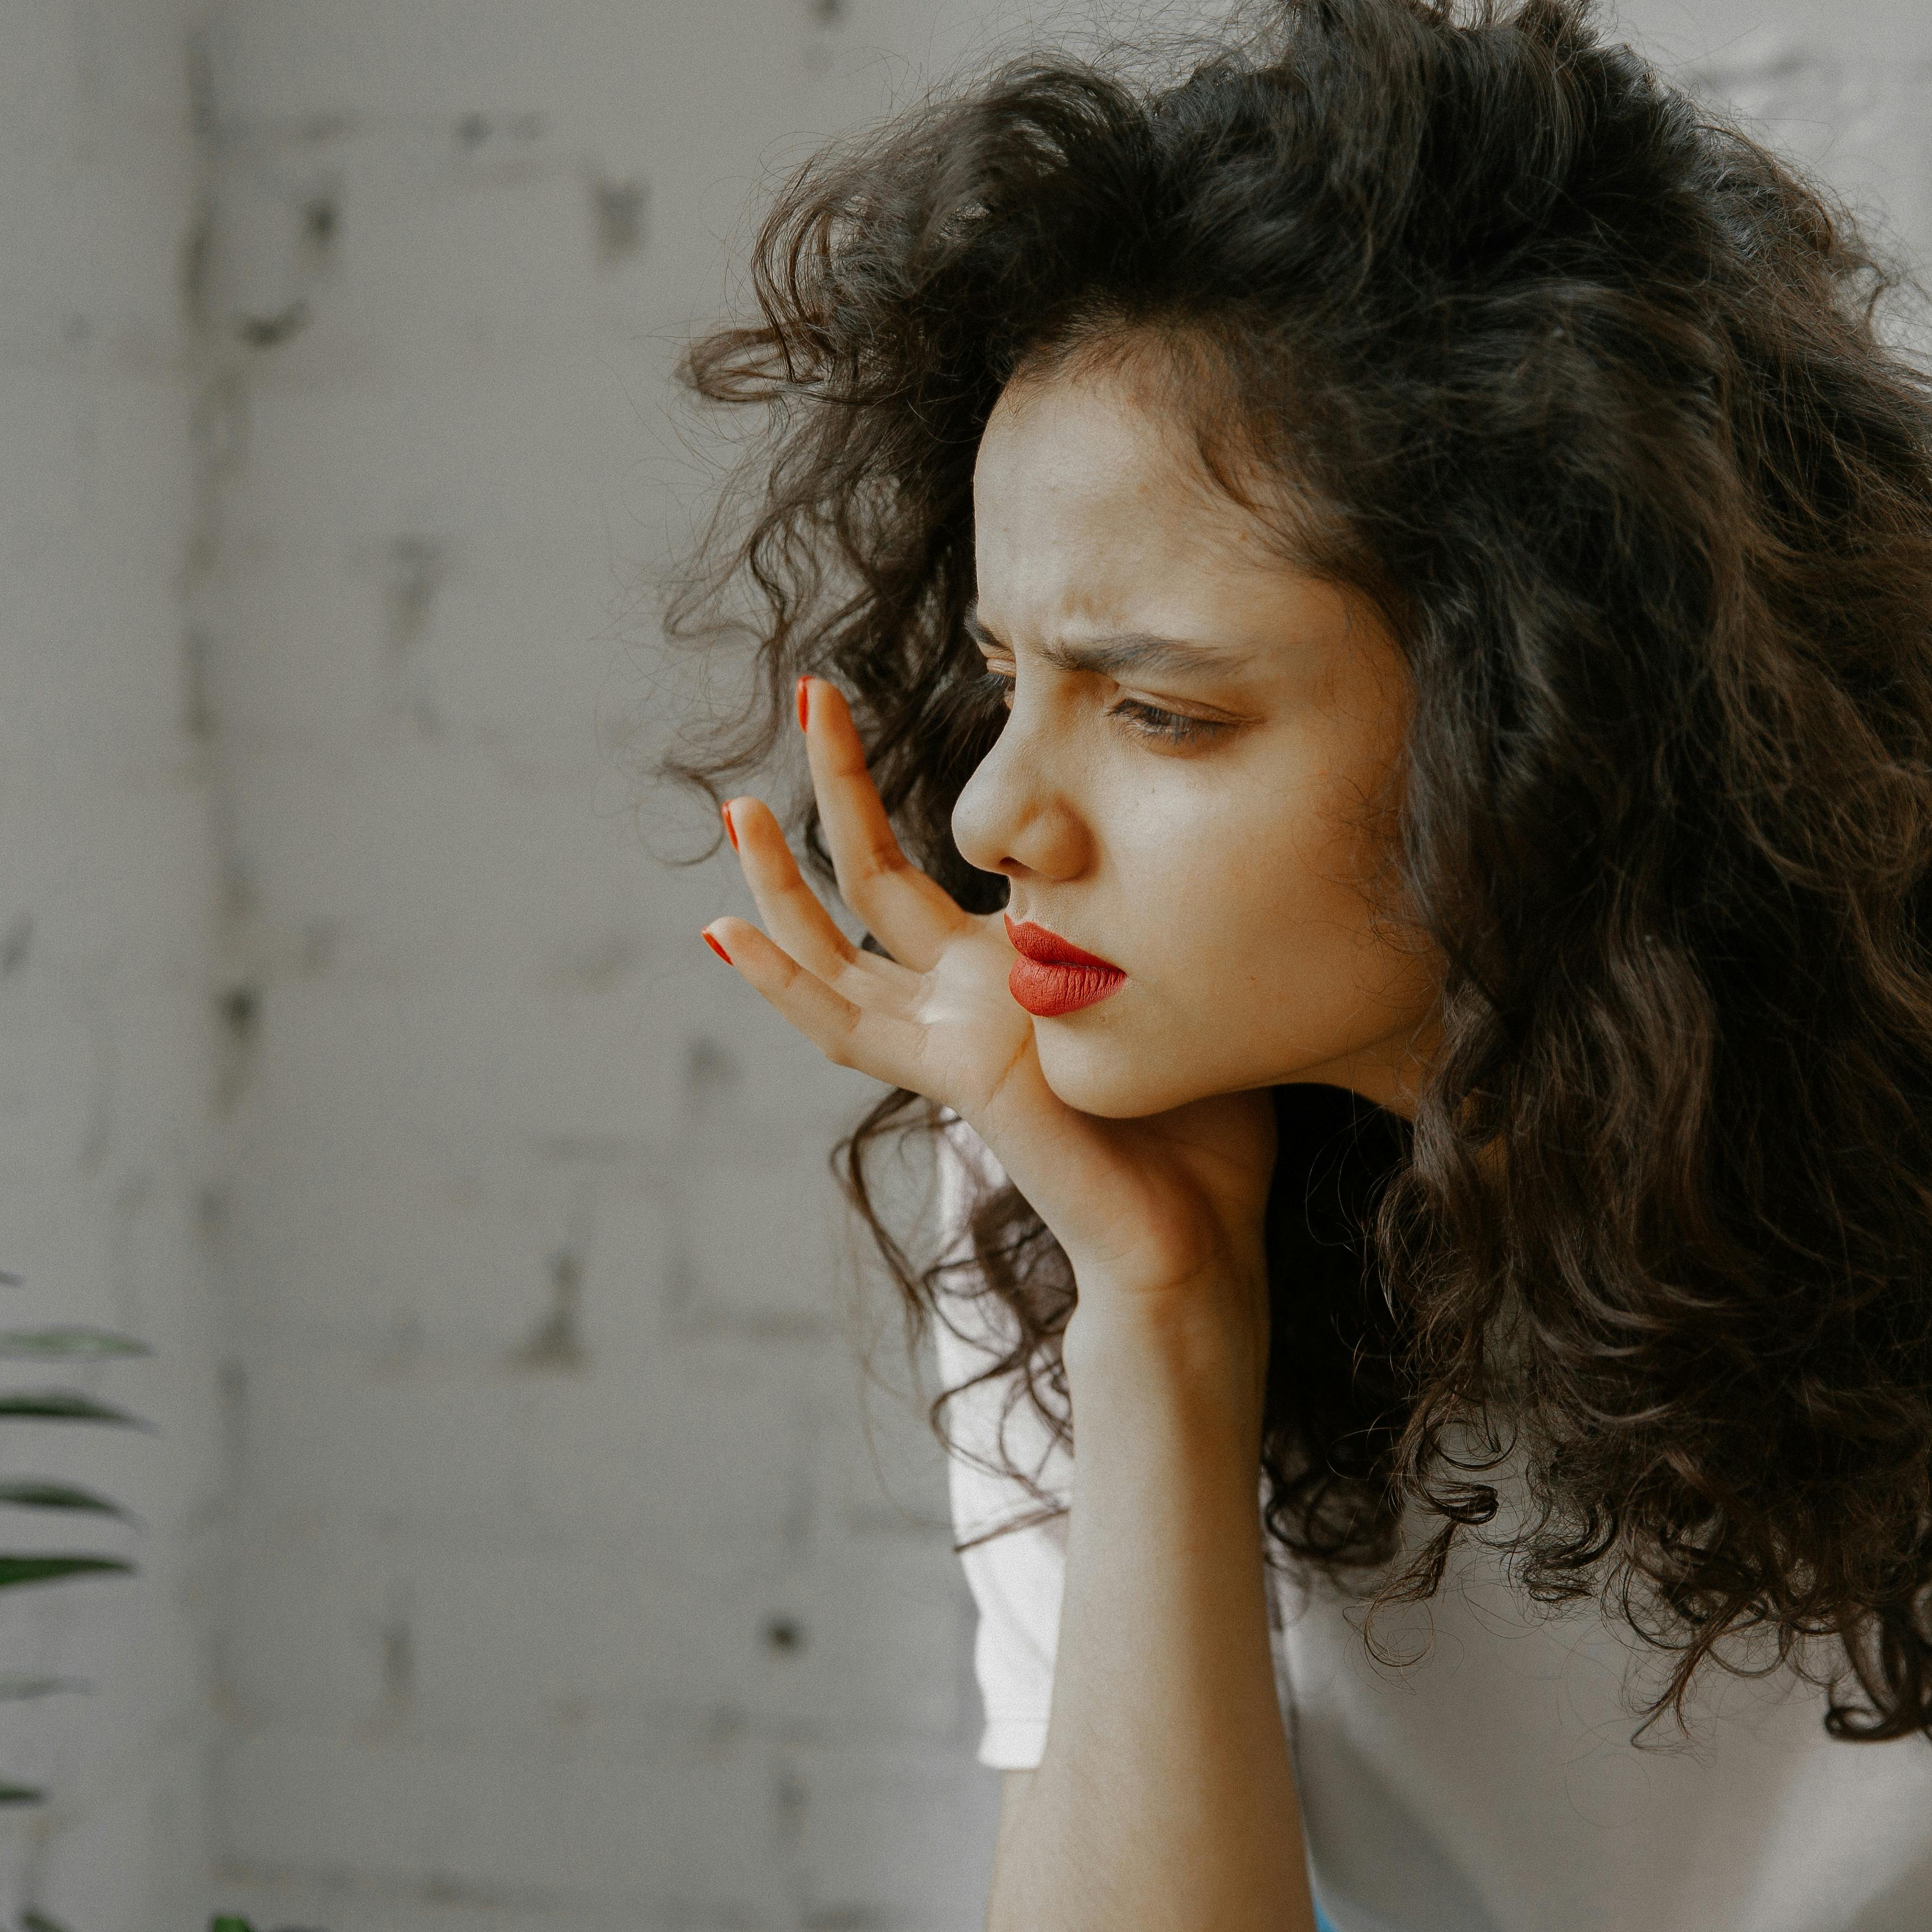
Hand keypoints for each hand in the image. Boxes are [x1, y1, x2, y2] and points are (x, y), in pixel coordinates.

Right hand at [704, 680, 1277, 1347]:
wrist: (1197, 1242)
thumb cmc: (1204, 1133)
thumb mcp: (1177, 981)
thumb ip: (1150, 914)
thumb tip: (1189, 821)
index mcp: (1008, 973)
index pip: (930, 869)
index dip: (902, 794)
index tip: (890, 711)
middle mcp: (962, 1003)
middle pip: (870, 881)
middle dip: (837, 785)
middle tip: (809, 689)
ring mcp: (949, 1043)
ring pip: (835, 954)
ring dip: (779, 884)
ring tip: (736, 809)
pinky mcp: (957, 1081)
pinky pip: (850, 1031)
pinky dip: (785, 985)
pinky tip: (727, 936)